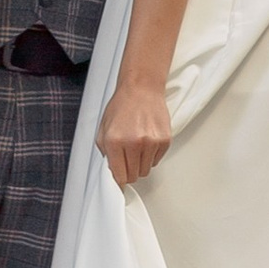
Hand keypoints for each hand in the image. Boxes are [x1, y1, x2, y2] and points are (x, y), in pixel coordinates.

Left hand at [96, 72, 171, 190]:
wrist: (142, 88)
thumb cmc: (122, 106)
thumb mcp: (103, 129)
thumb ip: (105, 153)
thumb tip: (112, 172)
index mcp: (115, 141)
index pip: (120, 176)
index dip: (119, 179)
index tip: (120, 179)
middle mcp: (134, 143)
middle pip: (134, 176)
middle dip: (129, 170)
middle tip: (127, 159)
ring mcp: (151, 142)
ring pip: (146, 170)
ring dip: (140, 163)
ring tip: (137, 147)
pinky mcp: (165, 140)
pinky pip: (157, 160)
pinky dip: (151, 155)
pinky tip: (147, 141)